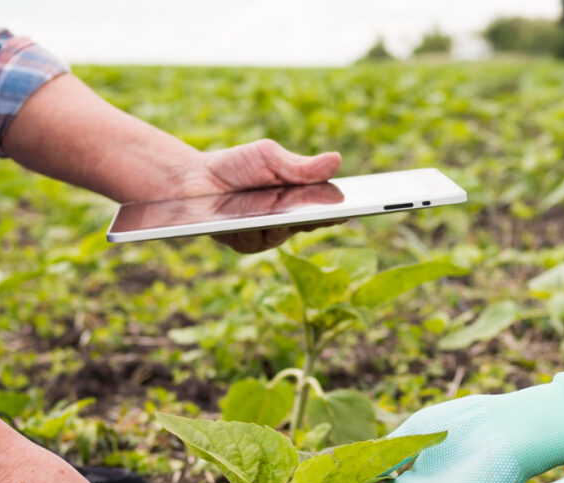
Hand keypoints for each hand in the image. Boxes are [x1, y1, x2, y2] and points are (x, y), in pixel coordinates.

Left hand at [111, 179, 345, 253]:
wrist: (192, 182)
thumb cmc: (234, 166)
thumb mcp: (269, 157)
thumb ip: (300, 165)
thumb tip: (336, 161)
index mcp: (300, 197)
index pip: (331, 204)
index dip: (351, 204)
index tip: (371, 199)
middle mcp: (289, 220)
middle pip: (319, 221)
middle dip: (334, 215)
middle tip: (348, 207)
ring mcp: (270, 234)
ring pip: (294, 231)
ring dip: (300, 220)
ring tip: (311, 208)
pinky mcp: (251, 244)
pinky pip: (267, 238)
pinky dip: (271, 227)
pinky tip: (274, 216)